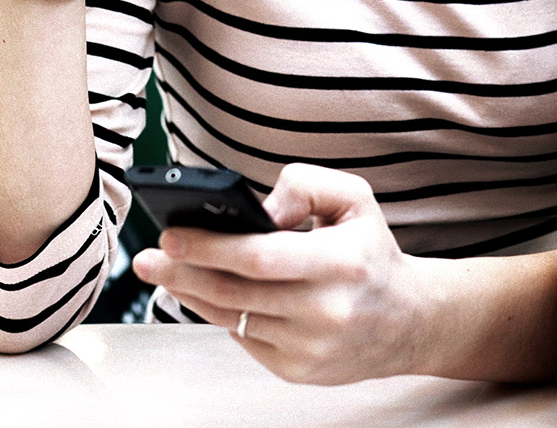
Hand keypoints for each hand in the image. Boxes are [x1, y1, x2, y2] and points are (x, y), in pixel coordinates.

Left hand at [132, 164, 430, 384]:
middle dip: (183, 271)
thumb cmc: (372, 252)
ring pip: (232, 317)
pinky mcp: (296, 371)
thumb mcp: (355, 198)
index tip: (173, 233)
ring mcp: (308, 347)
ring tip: (165, 272)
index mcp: (342, 262)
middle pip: (235, 292)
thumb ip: (307, 185)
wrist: (406, 319)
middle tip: (150, 256)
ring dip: (192, 293)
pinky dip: (221, 313)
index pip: (261, 256)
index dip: (211, 246)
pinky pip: (244, 337)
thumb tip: (260, 208)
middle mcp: (325, 311)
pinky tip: (206, 293)